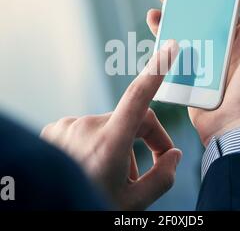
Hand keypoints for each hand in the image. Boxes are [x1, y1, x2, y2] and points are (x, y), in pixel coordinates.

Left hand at [41, 40, 181, 209]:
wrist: (45, 210)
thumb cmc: (90, 206)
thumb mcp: (135, 202)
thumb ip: (163, 177)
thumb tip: (174, 155)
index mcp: (109, 143)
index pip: (138, 96)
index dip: (157, 70)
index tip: (169, 49)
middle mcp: (86, 127)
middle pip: (132, 119)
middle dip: (145, 142)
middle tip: (147, 170)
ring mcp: (68, 126)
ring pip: (110, 126)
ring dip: (119, 146)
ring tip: (110, 174)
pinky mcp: (56, 129)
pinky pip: (88, 128)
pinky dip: (97, 143)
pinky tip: (89, 166)